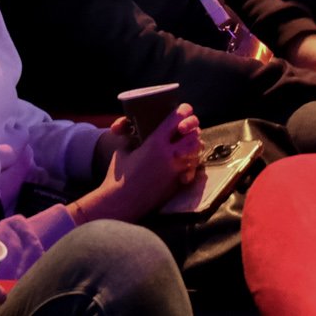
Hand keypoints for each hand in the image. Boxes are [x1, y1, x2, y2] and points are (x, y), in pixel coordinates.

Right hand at [75, 104, 204, 222]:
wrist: (121, 204)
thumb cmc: (117, 177)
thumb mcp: (123, 150)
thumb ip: (131, 137)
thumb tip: (132, 129)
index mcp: (155, 143)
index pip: (177, 118)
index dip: (184, 111)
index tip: (183, 110)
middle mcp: (169, 155)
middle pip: (194, 134)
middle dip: (192, 129)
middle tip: (185, 130)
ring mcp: (176, 170)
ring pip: (197, 151)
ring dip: (194, 145)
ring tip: (185, 145)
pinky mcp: (178, 184)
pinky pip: (193, 169)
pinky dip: (192, 163)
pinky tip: (184, 163)